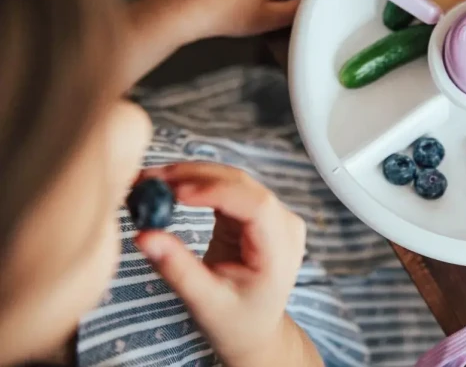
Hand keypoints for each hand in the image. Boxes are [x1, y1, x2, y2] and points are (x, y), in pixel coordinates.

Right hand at [135, 163, 320, 366]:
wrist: (253, 328)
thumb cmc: (236, 321)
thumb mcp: (205, 302)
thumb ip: (177, 269)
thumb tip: (143, 236)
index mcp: (282, 248)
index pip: (256, 206)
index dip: (217, 191)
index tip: (175, 192)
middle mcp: (283, 223)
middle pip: (242, 185)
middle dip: (195, 176)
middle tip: (149, 178)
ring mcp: (270, 214)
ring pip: (231, 180)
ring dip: (191, 176)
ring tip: (149, 179)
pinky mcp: (252, 212)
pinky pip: (223, 188)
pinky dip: (195, 185)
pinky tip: (166, 186)